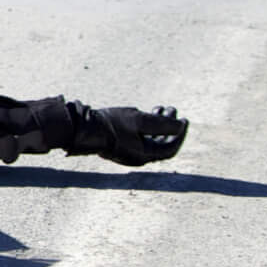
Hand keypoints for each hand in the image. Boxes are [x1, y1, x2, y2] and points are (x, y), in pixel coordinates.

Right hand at [70, 104, 187, 165]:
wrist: (82, 128)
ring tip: (159, 108)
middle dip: (169, 127)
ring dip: (157, 125)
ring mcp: (127, 153)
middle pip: (160, 144)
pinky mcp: (118, 147)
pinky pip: (139, 139)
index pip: (170, 148)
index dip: (180, 134)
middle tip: (172, 109)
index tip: (184, 119)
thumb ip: (162, 124)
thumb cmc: (111, 124)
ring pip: (149, 140)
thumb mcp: (140, 121)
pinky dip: (145, 128)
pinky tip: (142, 115)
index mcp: (145, 155)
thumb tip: (180, 126)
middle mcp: (138, 158)